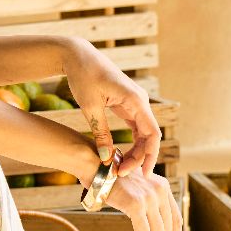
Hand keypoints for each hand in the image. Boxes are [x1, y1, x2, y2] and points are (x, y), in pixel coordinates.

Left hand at [62, 43, 161, 177]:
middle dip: (140, 157)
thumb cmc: (83, 76)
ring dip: (136, 152)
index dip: (149, 156)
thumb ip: (100, 132)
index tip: (141, 173)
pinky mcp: (127, 105)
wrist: (77, 56)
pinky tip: (123, 156)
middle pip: (150, 136)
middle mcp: (140, 101)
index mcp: (136, 100)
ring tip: (122, 169)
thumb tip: (106, 158)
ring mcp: (135, 103)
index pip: (153, 134)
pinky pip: (135, 128)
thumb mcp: (90, 107)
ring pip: (143, 133)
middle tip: (123, 174)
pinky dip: (131, 143)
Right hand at [103, 167, 182, 230]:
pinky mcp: (137, 204)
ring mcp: (150, 197)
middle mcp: (160, 191)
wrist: (95, 164)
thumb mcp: (133, 187)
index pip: (176, 219)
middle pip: (168, 229)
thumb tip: (144, 223)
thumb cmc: (108, 176)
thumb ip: (144, 201)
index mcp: (162, 187)